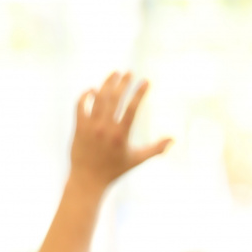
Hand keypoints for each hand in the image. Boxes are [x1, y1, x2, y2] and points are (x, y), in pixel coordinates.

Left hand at [69, 72, 170, 192]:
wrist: (87, 179)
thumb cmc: (114, 170)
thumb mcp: (137, 160)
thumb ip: (156, 149)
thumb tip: (173, 139)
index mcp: (120, 135)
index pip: (132, 108)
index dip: (139, 92)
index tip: (146, 81)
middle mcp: (104, 128)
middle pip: (114, 98)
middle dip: (123, 83)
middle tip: (129, 72)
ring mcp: (90, 127)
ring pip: (97, 99)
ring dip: (106, 84)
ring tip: (114, 74)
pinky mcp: (78, 128)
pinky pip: (80, 106)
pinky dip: (85, 95)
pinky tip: (92, 89)